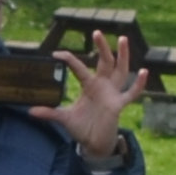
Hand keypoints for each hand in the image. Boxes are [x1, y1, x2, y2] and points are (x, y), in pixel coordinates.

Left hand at [55, 28, 142, 161]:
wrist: (94, 143)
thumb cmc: (82, 127)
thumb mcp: (64, 118)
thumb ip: (50, 113)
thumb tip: (30, 111)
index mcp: (89, 86)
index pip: (80, 68)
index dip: (70, 60)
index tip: (57, 54)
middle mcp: (102, 86)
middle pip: (105, 62)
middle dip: (102, 47)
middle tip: (97, 31)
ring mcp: (112, 93)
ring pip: (120, 71)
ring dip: (122, 55)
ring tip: (123, 38)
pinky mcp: (119, 104)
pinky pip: (131, 93)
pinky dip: (139, 84)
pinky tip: (144, 71)